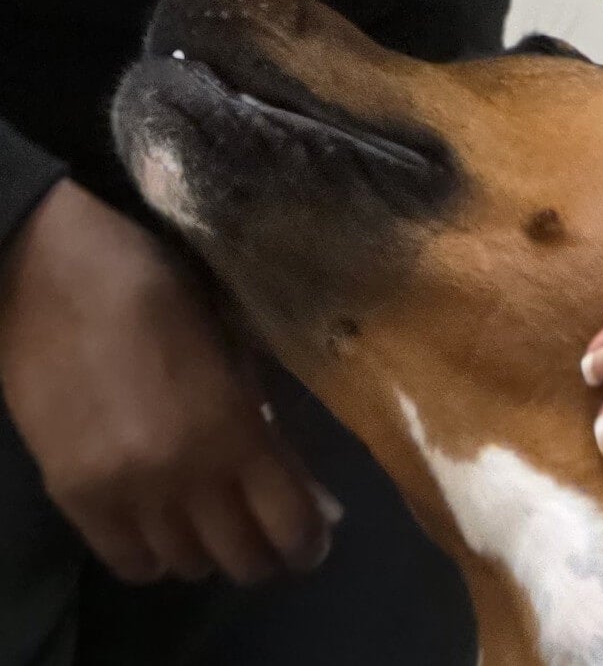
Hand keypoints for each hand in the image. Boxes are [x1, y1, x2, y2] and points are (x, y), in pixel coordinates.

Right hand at [0, 180, 341, 582]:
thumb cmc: (165, 296)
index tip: (311, 541)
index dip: (308, 544)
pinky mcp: (72, 495)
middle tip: (267, 535)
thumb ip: (268, 429)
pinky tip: (164, 532)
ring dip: (210, 553)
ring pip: (188, 567)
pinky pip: (128, 562)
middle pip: (242, 560)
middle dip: (265, 555)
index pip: (291, 526)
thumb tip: (310, 496)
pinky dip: (156, 557)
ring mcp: (125, 491)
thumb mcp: (237, 357)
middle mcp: (183, 476)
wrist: (57, 272)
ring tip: (214, 526)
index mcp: (235, 431)